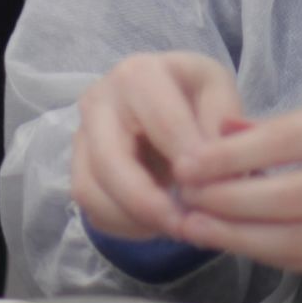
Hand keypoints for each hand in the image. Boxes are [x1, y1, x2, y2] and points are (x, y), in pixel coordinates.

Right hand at [72, 51, 241, 245]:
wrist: (165, 98)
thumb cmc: (193, 94)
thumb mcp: (218, 92)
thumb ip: (222, 124)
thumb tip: (218, 169)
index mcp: (139, 74)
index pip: (162, 123)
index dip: (188, 162)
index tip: (210, 192)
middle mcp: (99, 101)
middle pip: (109, 161)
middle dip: (148, 203)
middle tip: (185, 228)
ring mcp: (82, 136)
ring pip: (91, 190)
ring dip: (134, 219)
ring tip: (174, 226)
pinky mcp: (78, 167)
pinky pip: (91, 208)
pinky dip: (124, 226)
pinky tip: (156, 223)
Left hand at [169, 98, 301, 272]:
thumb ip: (294, 124)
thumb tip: (223, 133)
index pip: (291, 143)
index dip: (233, 157)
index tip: (188, 162)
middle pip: (289, 200)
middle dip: (227, 202)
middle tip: (183, 197)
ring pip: (298, 240)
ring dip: (239, 237)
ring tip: (196, 226)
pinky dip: (271, 253)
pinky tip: (238, 242)